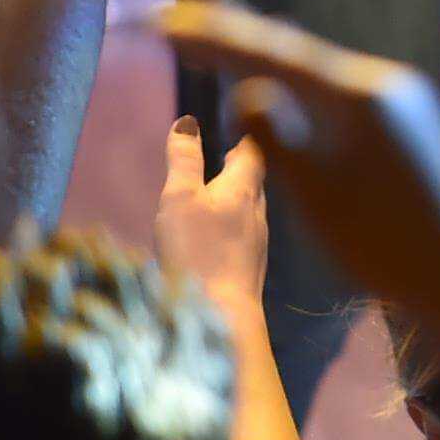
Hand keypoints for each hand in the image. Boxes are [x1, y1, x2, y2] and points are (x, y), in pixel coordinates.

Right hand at [150, 113, 269, 310]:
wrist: (222, 318)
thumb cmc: (197, 252)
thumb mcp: (180, 198)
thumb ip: (184, 160)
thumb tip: (187, 121)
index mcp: (244, 190)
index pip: (252, 153)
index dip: (245, 138)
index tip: (240, 126)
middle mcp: (258, 214)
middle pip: (255, 182)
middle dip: (243, 167)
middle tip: (233, 154)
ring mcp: (257, 246)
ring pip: (252, 211)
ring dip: (240, 198)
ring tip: (226, 191)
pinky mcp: (249, 272)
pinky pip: (246, 239)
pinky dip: (236, 227)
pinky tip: (224, 238)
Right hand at [155, 0, 439, 328]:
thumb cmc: (382, 245)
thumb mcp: (314, 193)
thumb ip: (276, 138)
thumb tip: (246, 89)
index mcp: (357, 97)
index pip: (271, 56)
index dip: (214, 38)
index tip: (167, 22)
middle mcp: (383, 86)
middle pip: (294, 53)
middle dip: (236, 35)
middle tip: (187, 8)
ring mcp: (400, 103)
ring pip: (317, 72)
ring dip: (268, 58)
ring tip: (225, 32)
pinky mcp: (406, 124)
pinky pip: (338, 92)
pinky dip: (300, 85)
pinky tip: (285, 80)